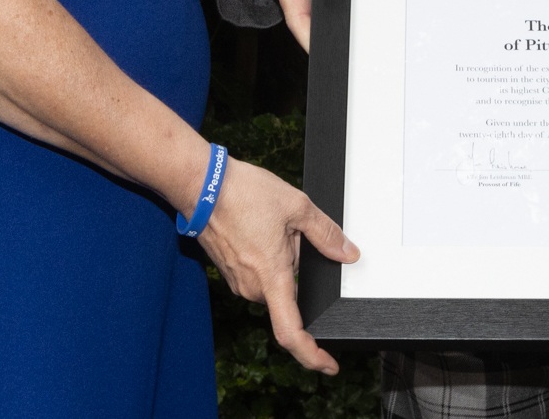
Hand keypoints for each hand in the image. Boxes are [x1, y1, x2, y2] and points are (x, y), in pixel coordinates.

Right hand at [196, 157, 358, 374]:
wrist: (201, 185)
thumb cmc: (242, 193)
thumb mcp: (297, 206)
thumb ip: (326, 234)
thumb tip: (347, 253)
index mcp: (272, 277)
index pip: (291, 332)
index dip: (311, 355)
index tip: (328, 364)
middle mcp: (252, 287)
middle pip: (288, 290)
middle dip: (298, 263)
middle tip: (291, 228)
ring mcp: (238, 280)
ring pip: (274, 278)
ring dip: (282, 255)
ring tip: (272, 221)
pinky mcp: (229, 270)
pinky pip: (258, 271)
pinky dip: (267, 252)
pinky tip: (260, 225)